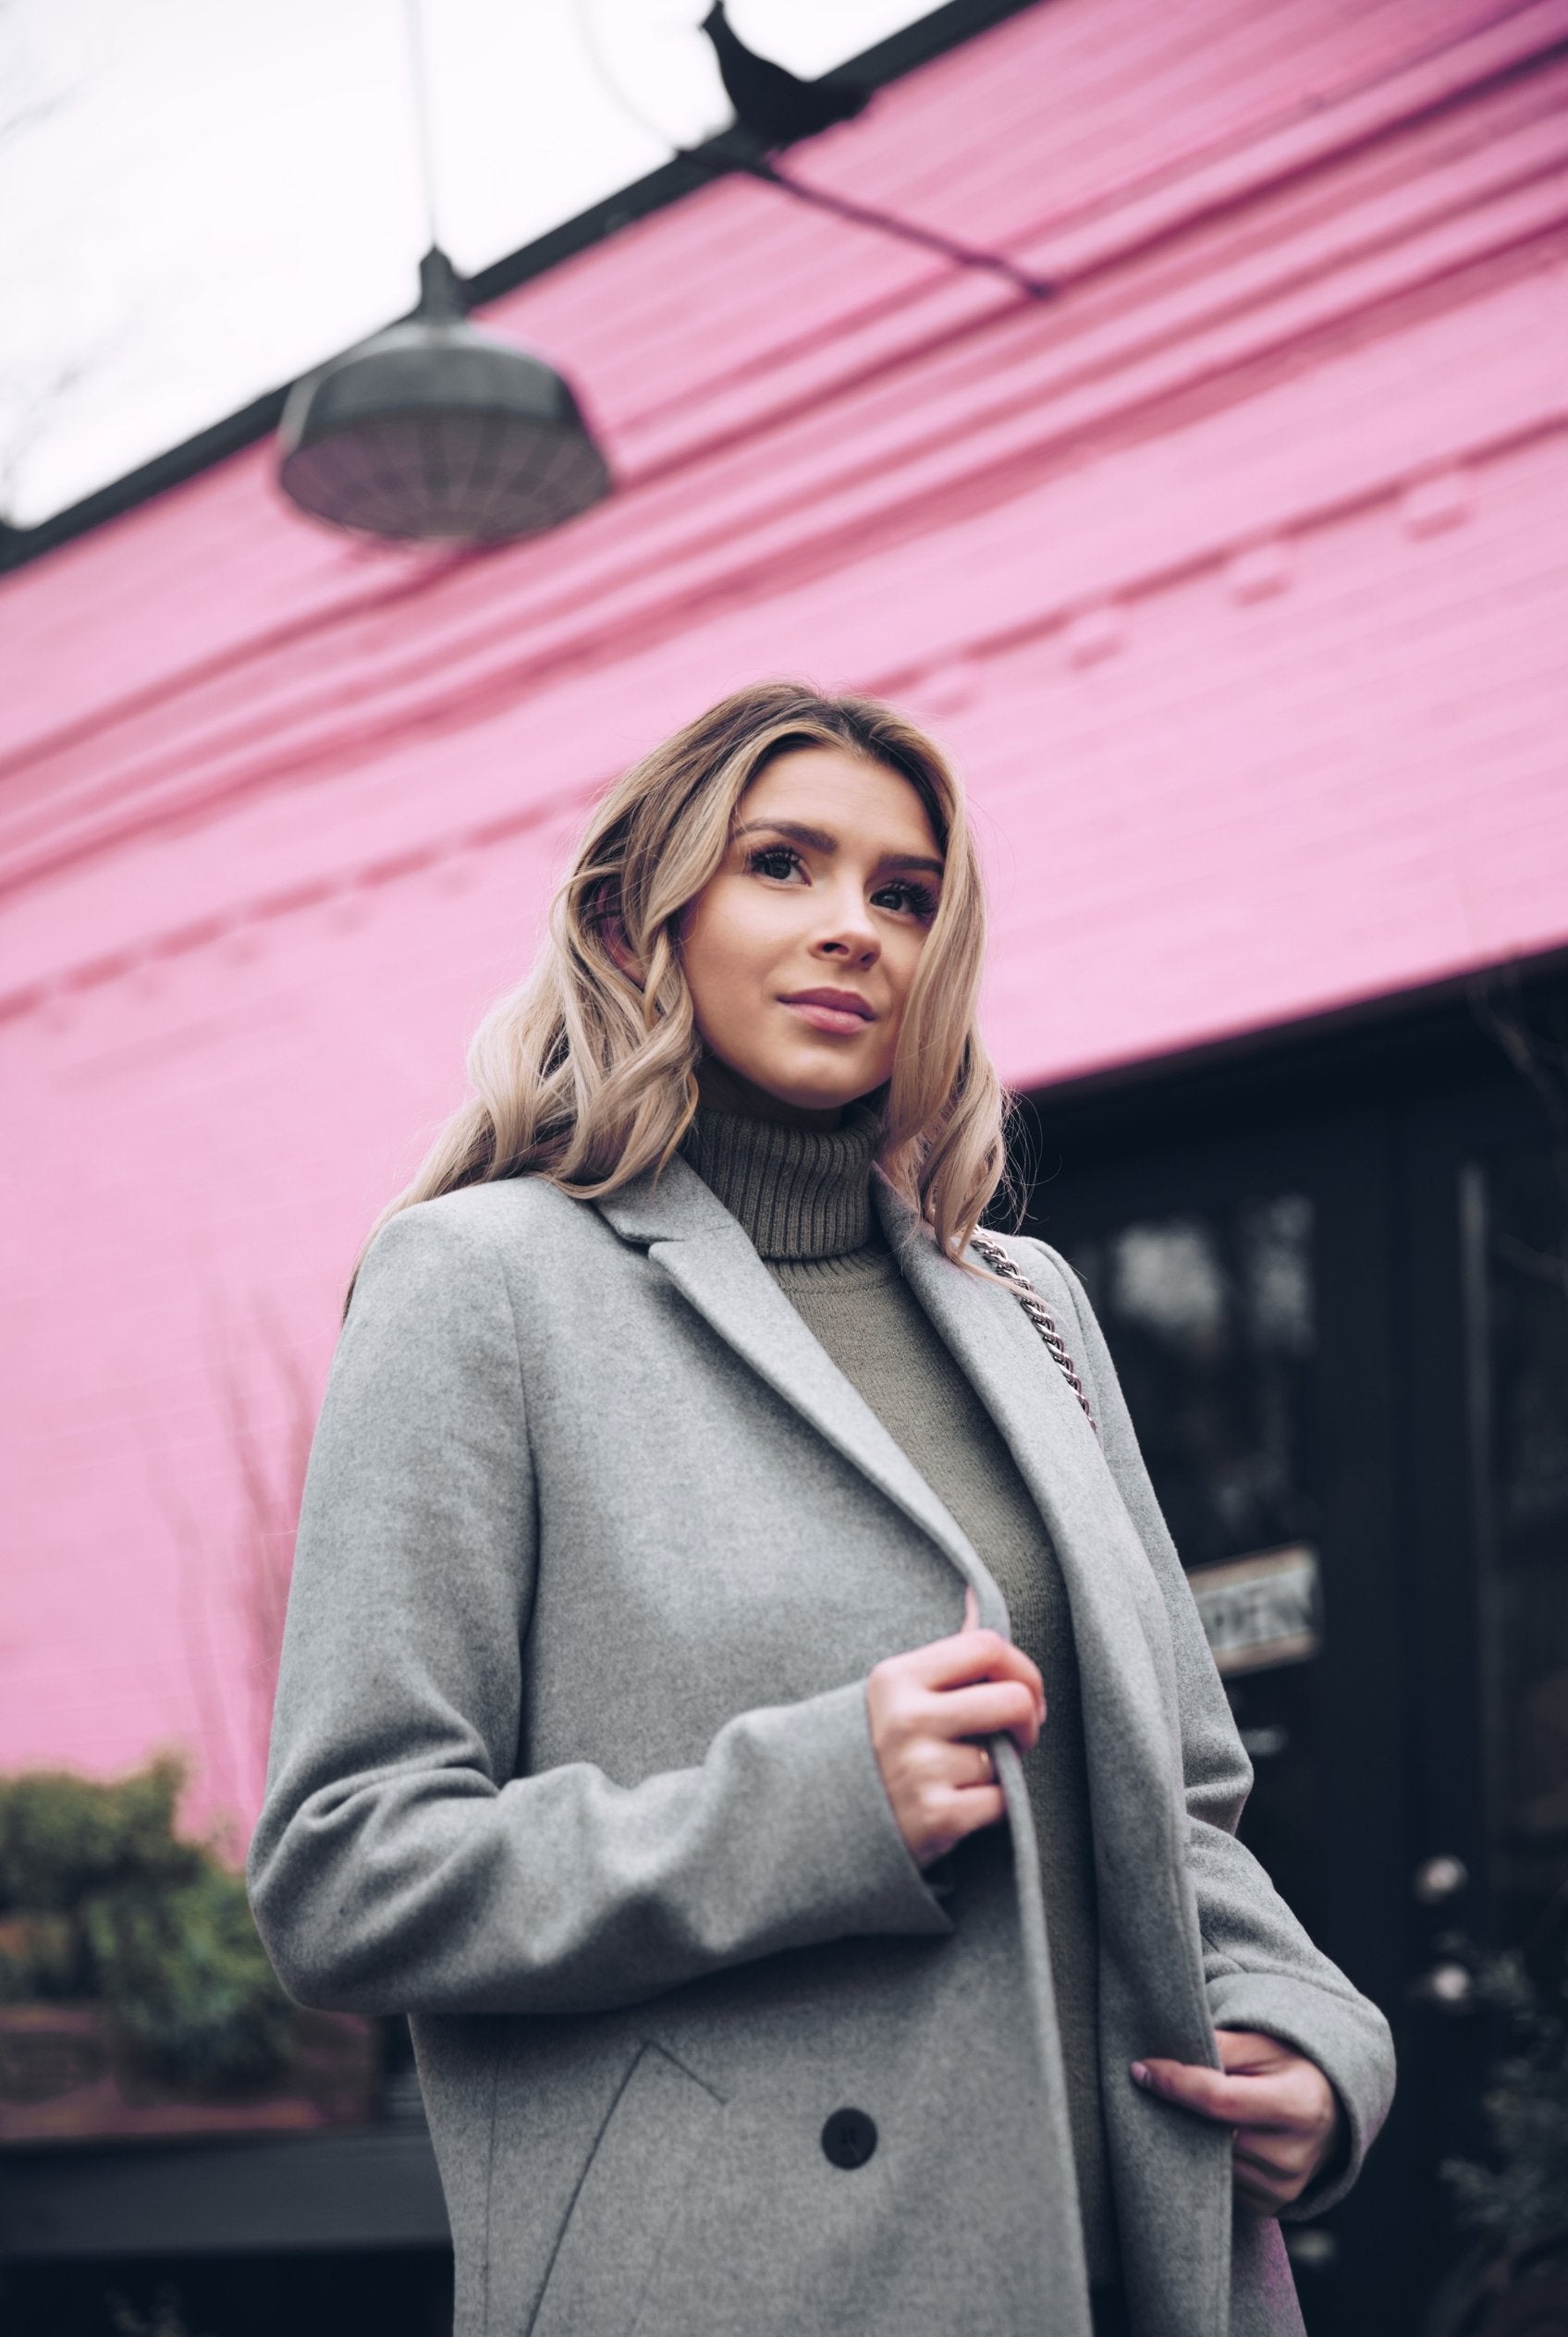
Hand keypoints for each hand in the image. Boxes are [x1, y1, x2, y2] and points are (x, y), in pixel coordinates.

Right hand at [867, 1587, 1044, 1867]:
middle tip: (1014, 1736)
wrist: (820, 1819)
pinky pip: (999, 1802)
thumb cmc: (875, 1745)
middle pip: (1014, 1701)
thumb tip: (979, 1594)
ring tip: (960, 1775)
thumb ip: (948, 1650)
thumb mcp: (897, 1689)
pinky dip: (989, 1807)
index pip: (988, 1647)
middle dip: (1027, 1722)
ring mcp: (920, 1770)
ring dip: (995, 1771)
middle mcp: (906, 1719)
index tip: (1021, 1692)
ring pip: (1006, 1759)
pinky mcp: (934, 1818)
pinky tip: (956, 1804)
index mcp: (896, 1677)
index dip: (1021, 1670)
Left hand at [1130, 2029, 1342, 2212]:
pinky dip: (1209, 2163)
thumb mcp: (1262, 2043)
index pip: (1220, 2100)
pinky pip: (1225, 2186)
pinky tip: (1209, 2139)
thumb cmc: (1289, 2066)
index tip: (1141, 2069)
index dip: (1175, 2084)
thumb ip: (1220, 2045)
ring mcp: (1285, 2186)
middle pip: (1213, 2137)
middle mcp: (1295, 2154)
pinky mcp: (1273, 2204)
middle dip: (1180, 2112)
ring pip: (1214, 2165)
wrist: (1329, 2107)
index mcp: (1298, 2104)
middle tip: (1157, 2088)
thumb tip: (1166, 2053)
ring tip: (1189, 2112)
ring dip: (1192, 2140)